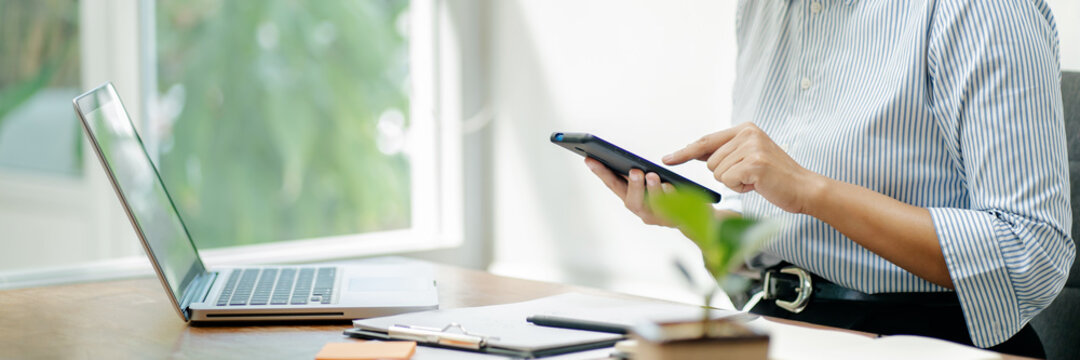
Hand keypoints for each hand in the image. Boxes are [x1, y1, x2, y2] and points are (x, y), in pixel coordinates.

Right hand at [584, 157, 675, 226]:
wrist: (688, 215)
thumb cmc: (665, 191)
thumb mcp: (650, 180)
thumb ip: (638, 173)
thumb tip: (631, 162)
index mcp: (630, 196)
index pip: (612, 184)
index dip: (600, 172)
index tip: (589, 159)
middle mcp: (639, 209)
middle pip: (631, 201)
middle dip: (632, 185)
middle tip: (634, 171)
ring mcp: (655, 217)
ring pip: (651, 207)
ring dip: (651, 190)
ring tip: (653, 176)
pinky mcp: (671, 220)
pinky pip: (671, 210)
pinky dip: (670, 197)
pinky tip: (671, 186)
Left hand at [662, 123, 826, 213]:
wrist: (804, 188)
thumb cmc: (774, 177)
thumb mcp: (748, 158)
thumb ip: (725, 153)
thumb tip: (695, 153)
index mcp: (745, 129)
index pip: (706, 141)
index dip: (684, 152)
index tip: (667, 159)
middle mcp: (747, 133)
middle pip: (710, 162)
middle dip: (726, 175)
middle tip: (750, 176)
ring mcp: (752, 147)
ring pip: (718, 173)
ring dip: (734, 182)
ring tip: (755, 179)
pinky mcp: (755, 163)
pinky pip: (728, 181)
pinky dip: (740, 188)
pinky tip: (757, 184)